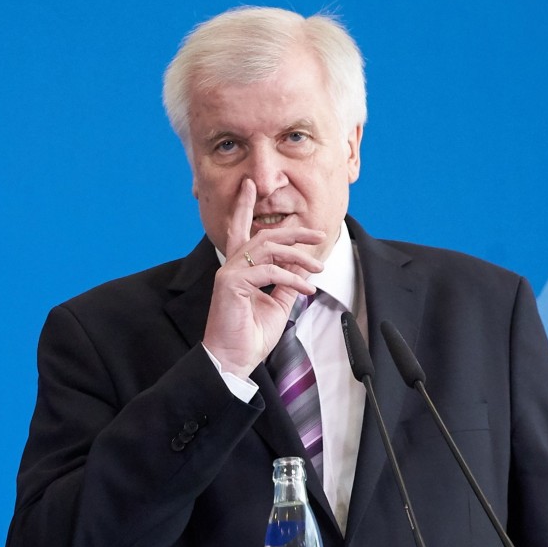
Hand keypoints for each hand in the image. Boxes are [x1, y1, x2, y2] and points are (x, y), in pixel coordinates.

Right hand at [202, 179, 324, 377]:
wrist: (232, 360)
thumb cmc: (249, 336)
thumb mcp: (276, 306)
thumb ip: (286, 285)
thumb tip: (302, 270)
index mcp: (238, 269)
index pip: (240, 230)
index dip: (243, 206)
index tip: (249, 186)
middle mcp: (230, 266)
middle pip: (262, 235)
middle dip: (292, 231)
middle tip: (318, 232)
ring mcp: (228, 273)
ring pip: (267, 249)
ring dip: (298, 255)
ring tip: (319, 266)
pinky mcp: (230, 283)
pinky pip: (268, 272)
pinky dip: (292, 278)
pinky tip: (307, 289)